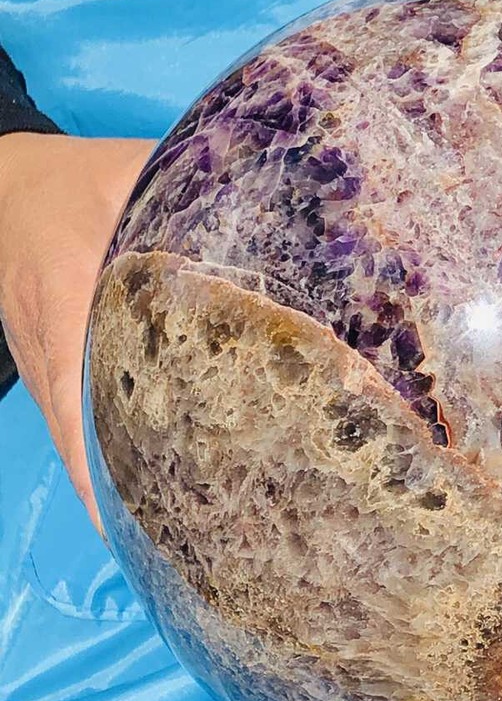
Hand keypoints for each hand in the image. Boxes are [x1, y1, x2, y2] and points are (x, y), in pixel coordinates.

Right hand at [0, 133, 155, 534]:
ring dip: (103, 477)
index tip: (136, 501)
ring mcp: (44, 354)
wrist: (6, 183)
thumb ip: (193, 189)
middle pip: (74, 426)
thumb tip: (276, 205)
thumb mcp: (131, 170)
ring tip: (157, 524)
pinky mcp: (49, 356)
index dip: (102, 447)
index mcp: (65, 294)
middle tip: (174, 530)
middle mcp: (49, 339)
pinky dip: (93, 452)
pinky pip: (69, 413)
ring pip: (70, 429)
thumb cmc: (74, 179)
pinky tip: (130, 482)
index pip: (79, 381)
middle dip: (114, 482)